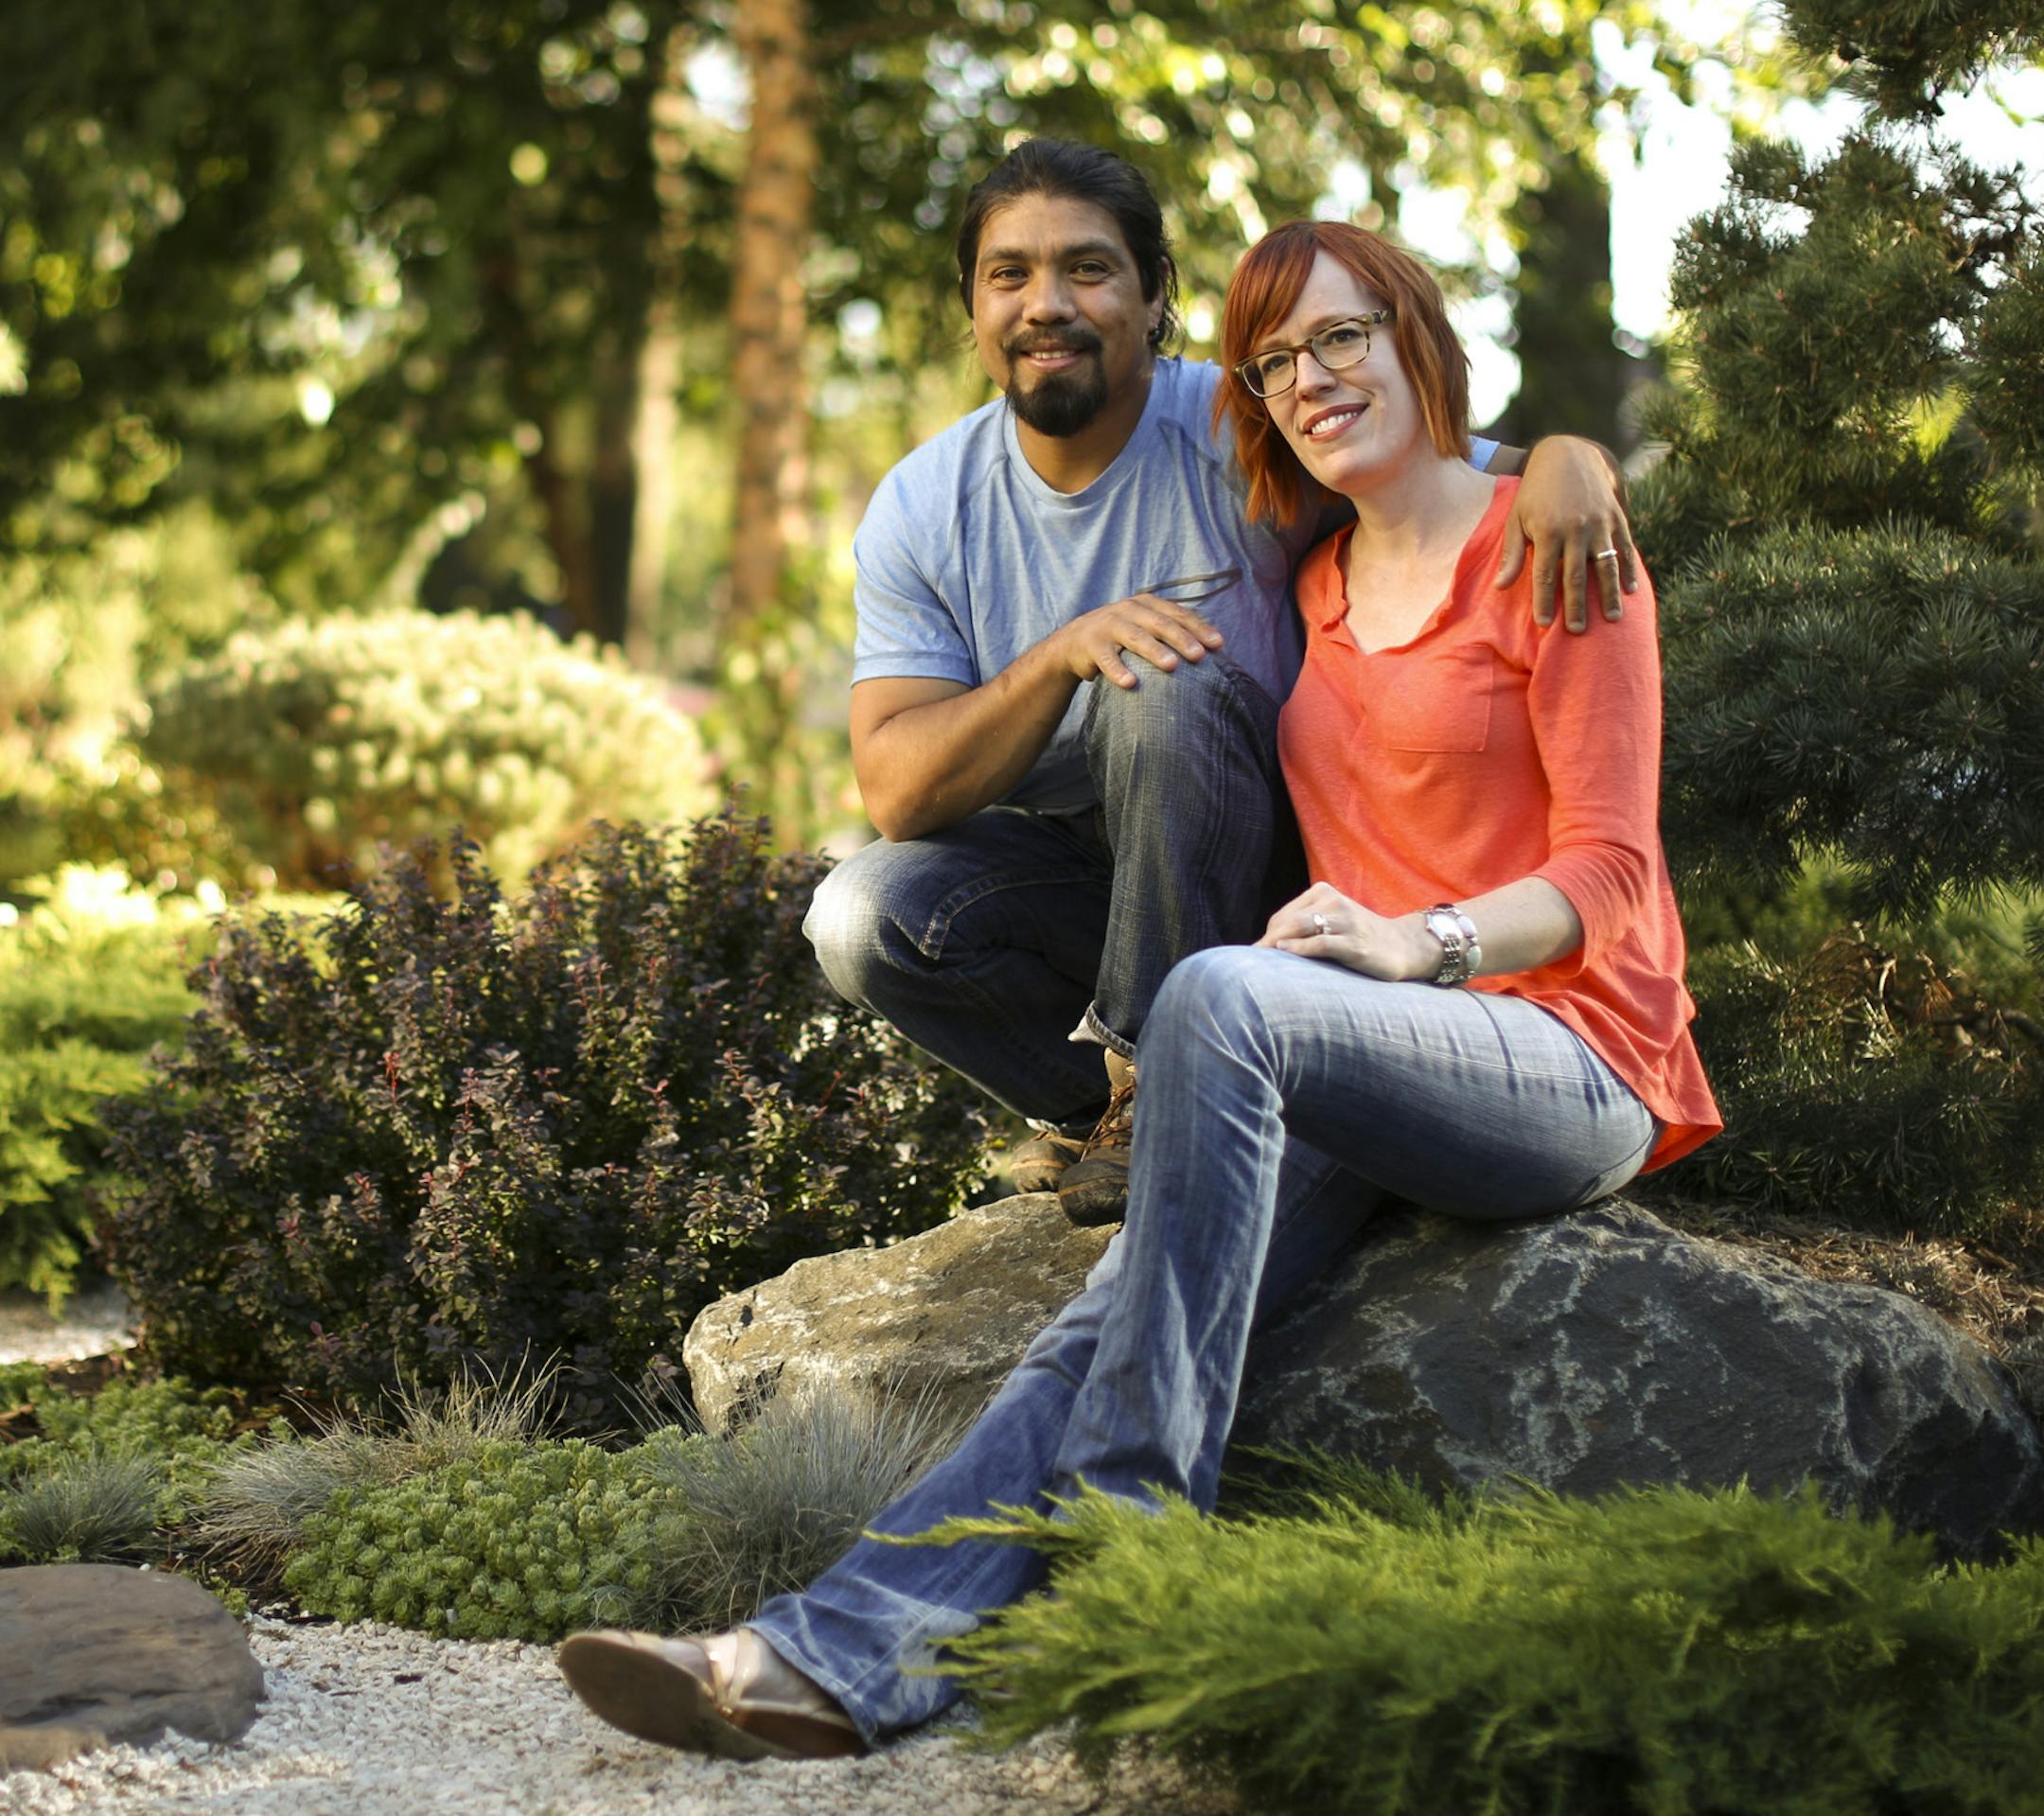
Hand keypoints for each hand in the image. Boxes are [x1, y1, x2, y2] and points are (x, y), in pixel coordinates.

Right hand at [1050, 593, 1223, 688]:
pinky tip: (1130, 683)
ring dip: (1154, 651)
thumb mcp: (1145, 627)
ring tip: (1172, 666)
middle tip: (1199, 655)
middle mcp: (1129, 610)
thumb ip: (1171, 631)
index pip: (1178, 615)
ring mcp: (1109, 625)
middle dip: (1182, 639)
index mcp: (1148, 604)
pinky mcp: (1092, 644)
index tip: (1218, 645)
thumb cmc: (1122, 638)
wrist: (1074, 642)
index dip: (1199, 628)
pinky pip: (1107, 659)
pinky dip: (1118, 670)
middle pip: (1160, 624)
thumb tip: (1214, 648)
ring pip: (1135, 638)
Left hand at [1254, 884, 1436, 981]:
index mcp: (1323, 893)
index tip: (1256, 959)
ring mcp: (1345, 921)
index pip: (1283, 917)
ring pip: (1300, 928)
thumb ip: (1304, 927)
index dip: (1267, 938)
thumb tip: (1266, 946)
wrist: (1404, 946)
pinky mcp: (1355, 944)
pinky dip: (1300, 949)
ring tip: (1262, 966)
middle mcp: (1333, 902)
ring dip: (1277, 946)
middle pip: (1287, 921)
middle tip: (1251, 966)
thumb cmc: (1359, 937)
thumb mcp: (1331, 923)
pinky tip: (1285, 955)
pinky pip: (1321, 944)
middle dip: (1267, 944)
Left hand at [1493, 435, 1638, 632]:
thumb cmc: (1535, 492)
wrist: (1568, 454)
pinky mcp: (1616, 517)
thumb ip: (1512, 554)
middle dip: (1576, 607)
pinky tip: (1631, 590)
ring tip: (1611, 619)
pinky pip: (1624, 547)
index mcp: (1547, 531)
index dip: (1544, 601)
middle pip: (1576, 577)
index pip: (1544, 576)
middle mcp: (1575, 529)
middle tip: (1577, 631)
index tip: (1544, 625)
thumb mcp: (1517, 518)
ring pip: (1605, 566)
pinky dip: (1629, 569)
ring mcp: (1599, 523)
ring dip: (1608, 595)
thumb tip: (1500, 588)